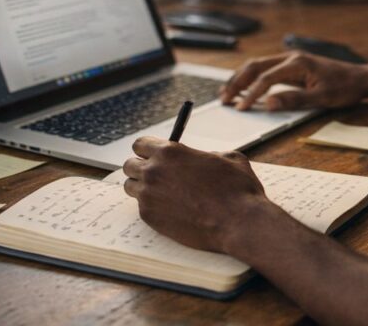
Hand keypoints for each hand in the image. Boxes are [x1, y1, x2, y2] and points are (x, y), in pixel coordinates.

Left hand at [123, 137, 271, 252]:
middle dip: (140, 168)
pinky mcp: (150, 218)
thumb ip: (209, 154)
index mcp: (170, 152)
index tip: (153, 155)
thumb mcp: (229, 158)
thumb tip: (204, 157)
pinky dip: (152, 207)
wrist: (239, 223)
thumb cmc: (238, 189)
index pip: (140, 144)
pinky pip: (141, 208)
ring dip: (142, 188)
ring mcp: (148, 196)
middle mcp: (153, 171)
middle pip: (129, 165)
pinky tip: (170, 210)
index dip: (148, 149)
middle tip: (155, 175)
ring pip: (131, 187)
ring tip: (160, 193)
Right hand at [219, 52, 367, 110]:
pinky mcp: (292, 66)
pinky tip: (244, 88)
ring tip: (227, 92)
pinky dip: (252, 78)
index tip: (241, 108)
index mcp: (297, 63)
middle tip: (223, 98)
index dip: (252, 94)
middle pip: (255, 66)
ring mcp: (291, 60)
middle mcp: (291, 57)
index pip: (266, 78)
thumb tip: (269, 104)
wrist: (361, 78)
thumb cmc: (345, 88)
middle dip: (237, 82)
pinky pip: (266, 69)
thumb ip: (294, 100)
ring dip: (241, 78)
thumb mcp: (322, 98)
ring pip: (258, 65)